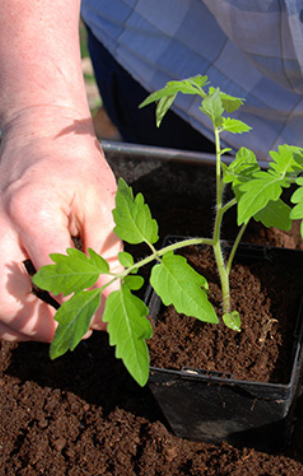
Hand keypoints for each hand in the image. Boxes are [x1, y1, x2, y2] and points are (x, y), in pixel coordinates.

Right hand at [0, 108, 122, 341]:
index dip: (85, 307)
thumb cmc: (73, 166)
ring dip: (20, 325)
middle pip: (3, 300)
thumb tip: (112, 302)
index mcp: (30, 213)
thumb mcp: (103, 205)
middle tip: (75, 332)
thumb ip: (107, 255)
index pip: (56, 278)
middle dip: (40, 328)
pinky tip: (35, 310)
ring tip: (57, 326)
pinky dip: (7, 309)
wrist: (38, 137)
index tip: (107, 321)